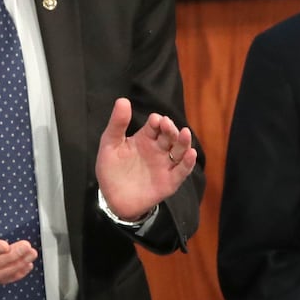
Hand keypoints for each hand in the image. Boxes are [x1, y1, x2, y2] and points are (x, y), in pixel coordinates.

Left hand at [94, 97, 196, 220]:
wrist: (112, 199)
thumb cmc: (111, 170)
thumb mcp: (110, 144)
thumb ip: (117, 124)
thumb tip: (122, 100)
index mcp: (145, 138)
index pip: (155, 125)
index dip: (157, 121)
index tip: (155, 120)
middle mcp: (158, 149)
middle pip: (170, 135)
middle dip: (170, 129)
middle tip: (166, 124)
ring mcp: (165, 165)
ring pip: (180, 150)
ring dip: (183, 142)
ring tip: (185, 133)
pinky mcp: (170, 181)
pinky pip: (182, 171)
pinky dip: (188, 163)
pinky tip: (190, 154)